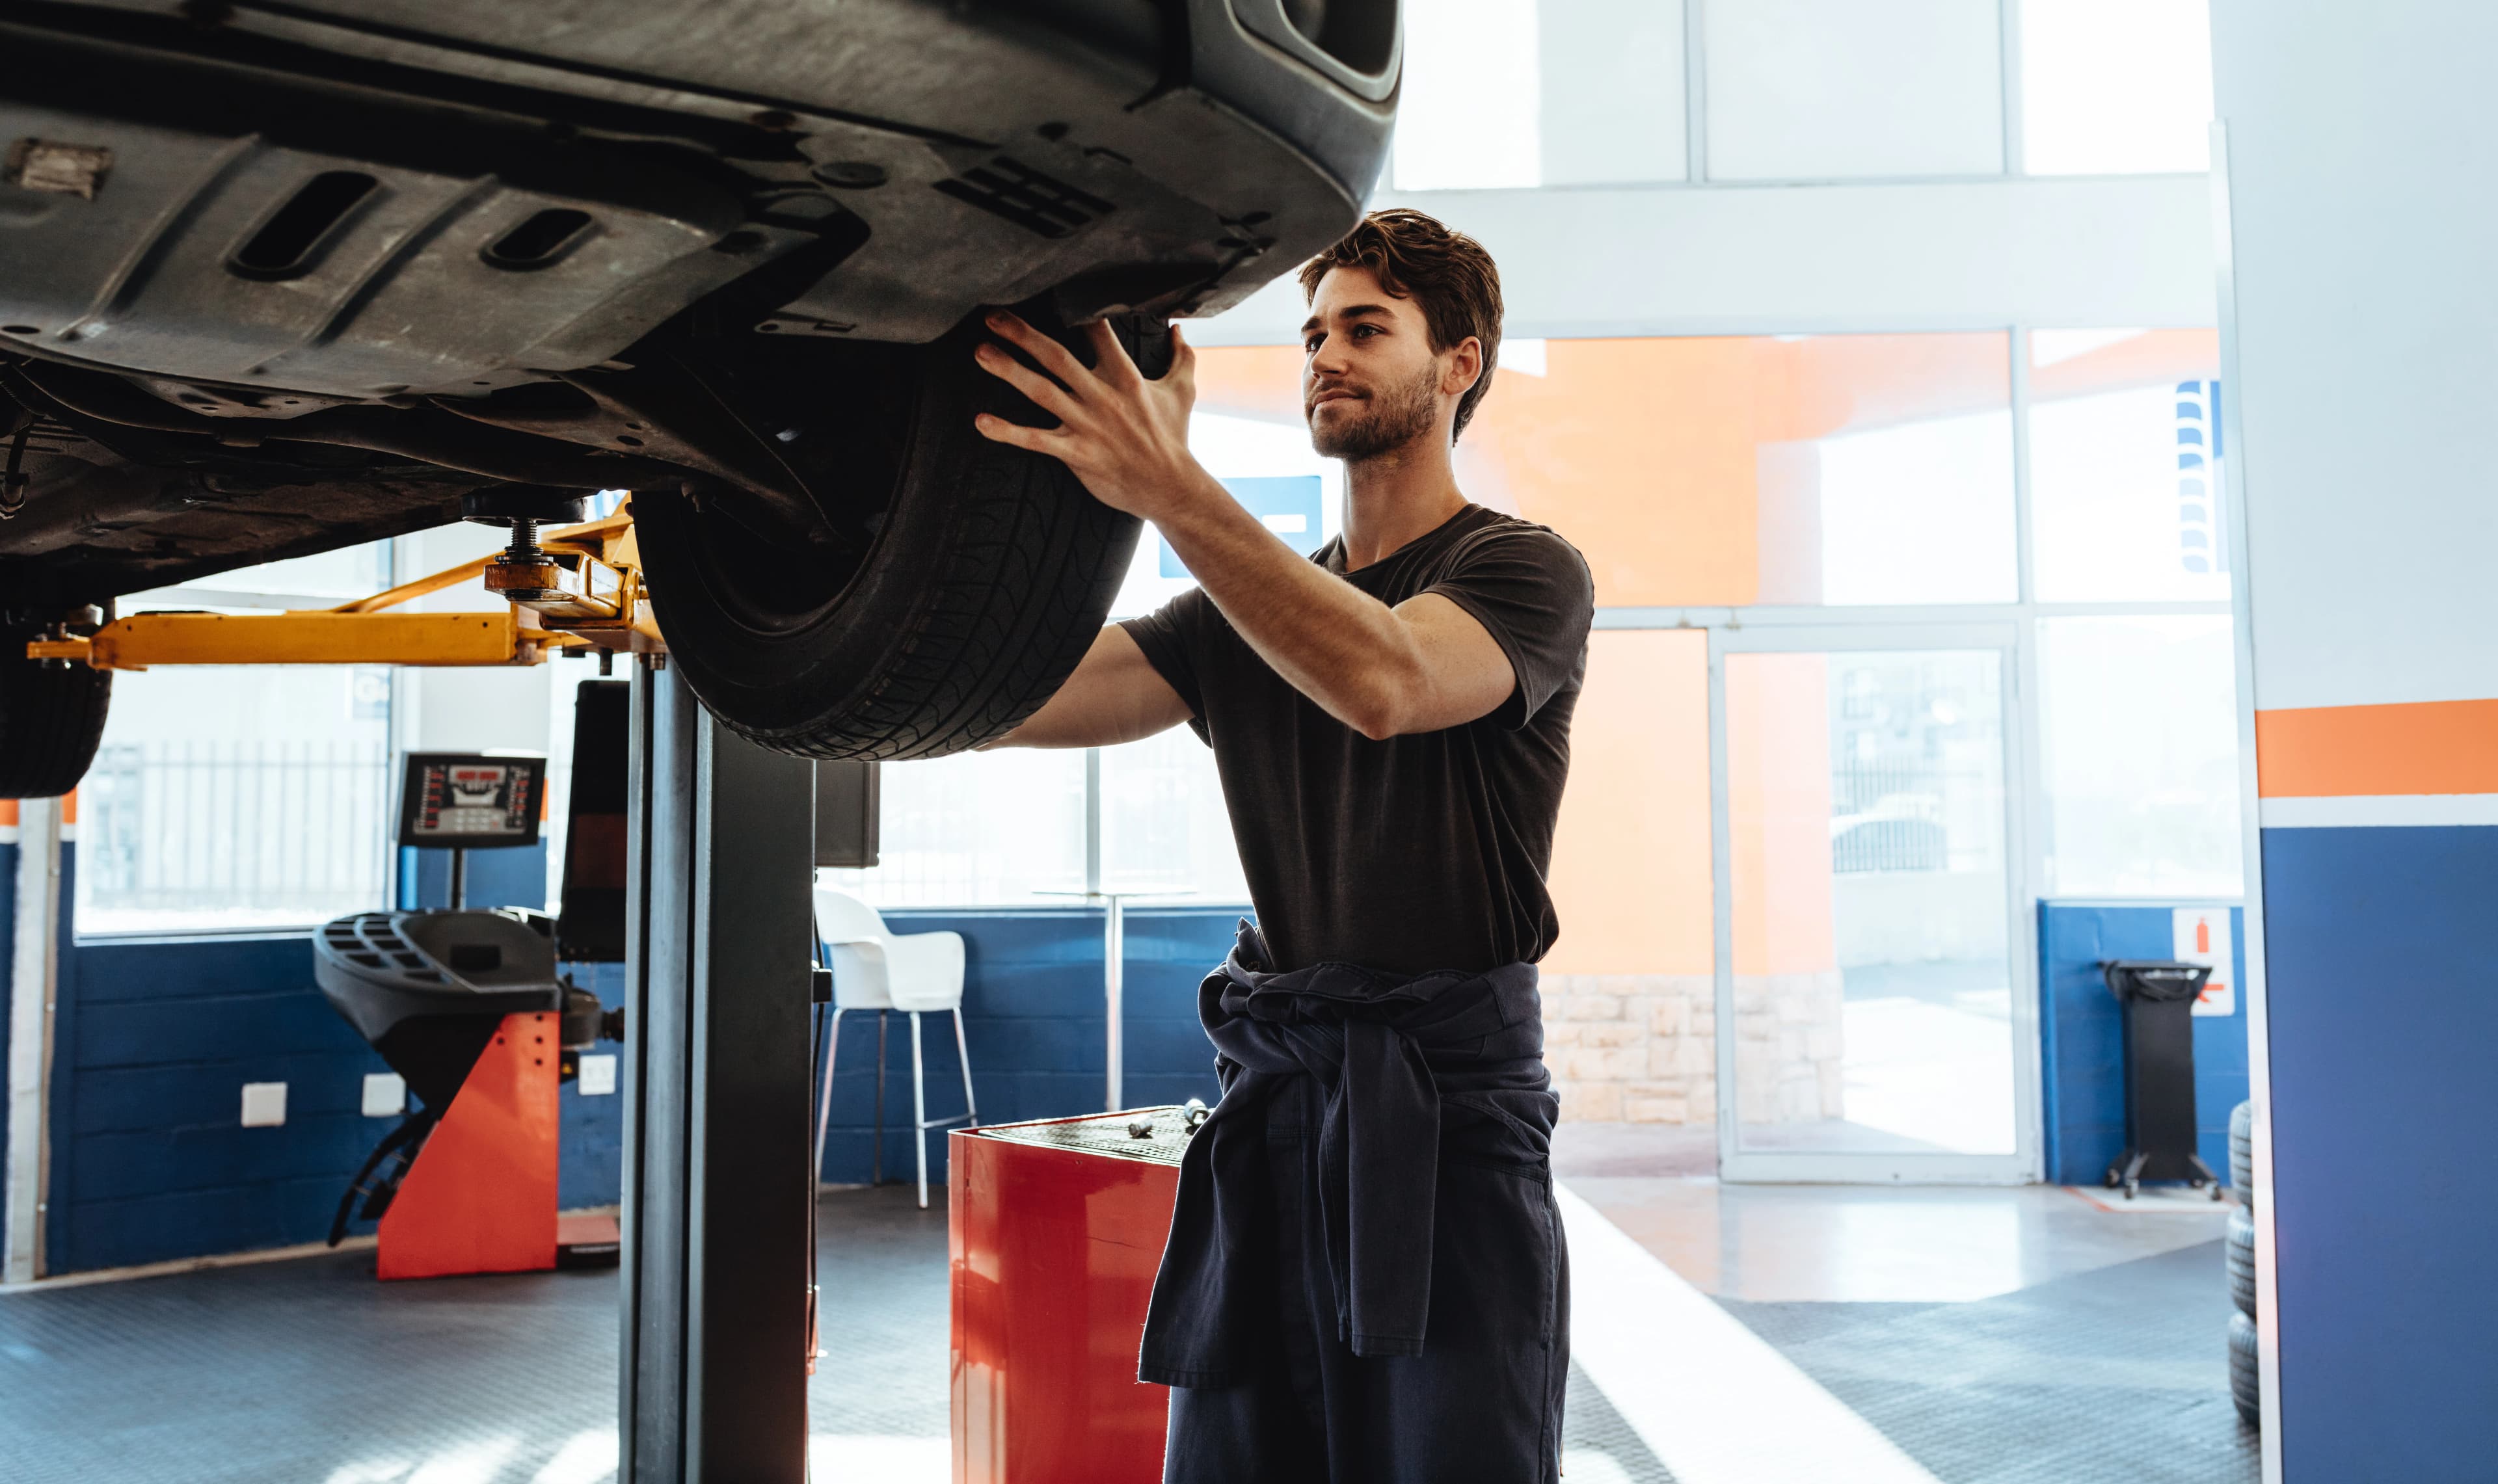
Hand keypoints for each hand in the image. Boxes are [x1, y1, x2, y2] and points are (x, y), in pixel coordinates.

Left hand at [971, 312, 1212, 520]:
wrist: (1170, 487)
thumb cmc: (1173, 437)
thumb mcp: (1183, 392)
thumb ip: (1182, 357)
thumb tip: (1179, 329)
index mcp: (1126, 377)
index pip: (1098, 333)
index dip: (1075, 311)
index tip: (1049, 292)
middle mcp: (1103, 397)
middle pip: (1057, 357)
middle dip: (1023, 334)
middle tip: (993, 316)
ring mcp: (1087, 425)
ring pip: (1041, 392)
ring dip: (1009, 370)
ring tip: (982, 352)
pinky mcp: (1076, 454)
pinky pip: (1035, 441)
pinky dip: (1007, 431)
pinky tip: (981, 421)